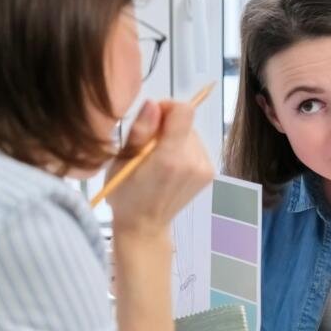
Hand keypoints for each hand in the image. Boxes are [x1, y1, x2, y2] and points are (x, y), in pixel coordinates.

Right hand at [106, 100, 213, 237]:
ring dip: (175, 139)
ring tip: (158, 160)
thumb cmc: (126, 193)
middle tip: (149, 148)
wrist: (144, 226)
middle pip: (186, 122)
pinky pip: (196, 147)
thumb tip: (155, 104)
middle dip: (168, 127)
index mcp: (170, 158)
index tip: (152, 120)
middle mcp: (193, 162)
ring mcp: (204, 169)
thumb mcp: (121, 159)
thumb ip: (140, 130)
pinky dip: (183, 150)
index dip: (167, 108)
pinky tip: (170, 167)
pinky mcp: (209, 173)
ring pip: (191, 134)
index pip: (183, 111)